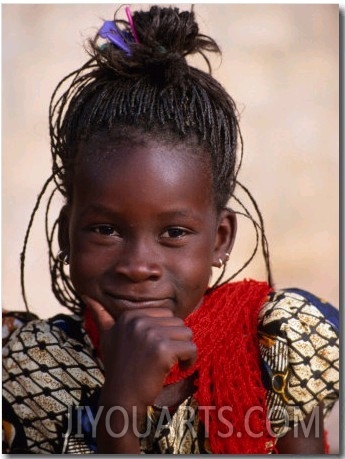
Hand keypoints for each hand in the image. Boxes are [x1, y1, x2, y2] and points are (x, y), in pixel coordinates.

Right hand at [82, 295, 196, 451]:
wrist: (122, 397)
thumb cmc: (118, 367)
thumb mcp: (107, 336)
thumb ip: (100, 315)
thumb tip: (85, 295)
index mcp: (129, 316)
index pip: (166, 314)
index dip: (165, 333)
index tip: (155, 349)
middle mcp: (139, 321)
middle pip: (178, 323)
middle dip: (176, 341)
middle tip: (163, 358)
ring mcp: (151, 334)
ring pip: (187, 334)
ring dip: (183, 351)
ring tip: (170, 363)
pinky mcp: (163, 350)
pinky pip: (191, 348)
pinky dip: (189, 361)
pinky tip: (178, 369)